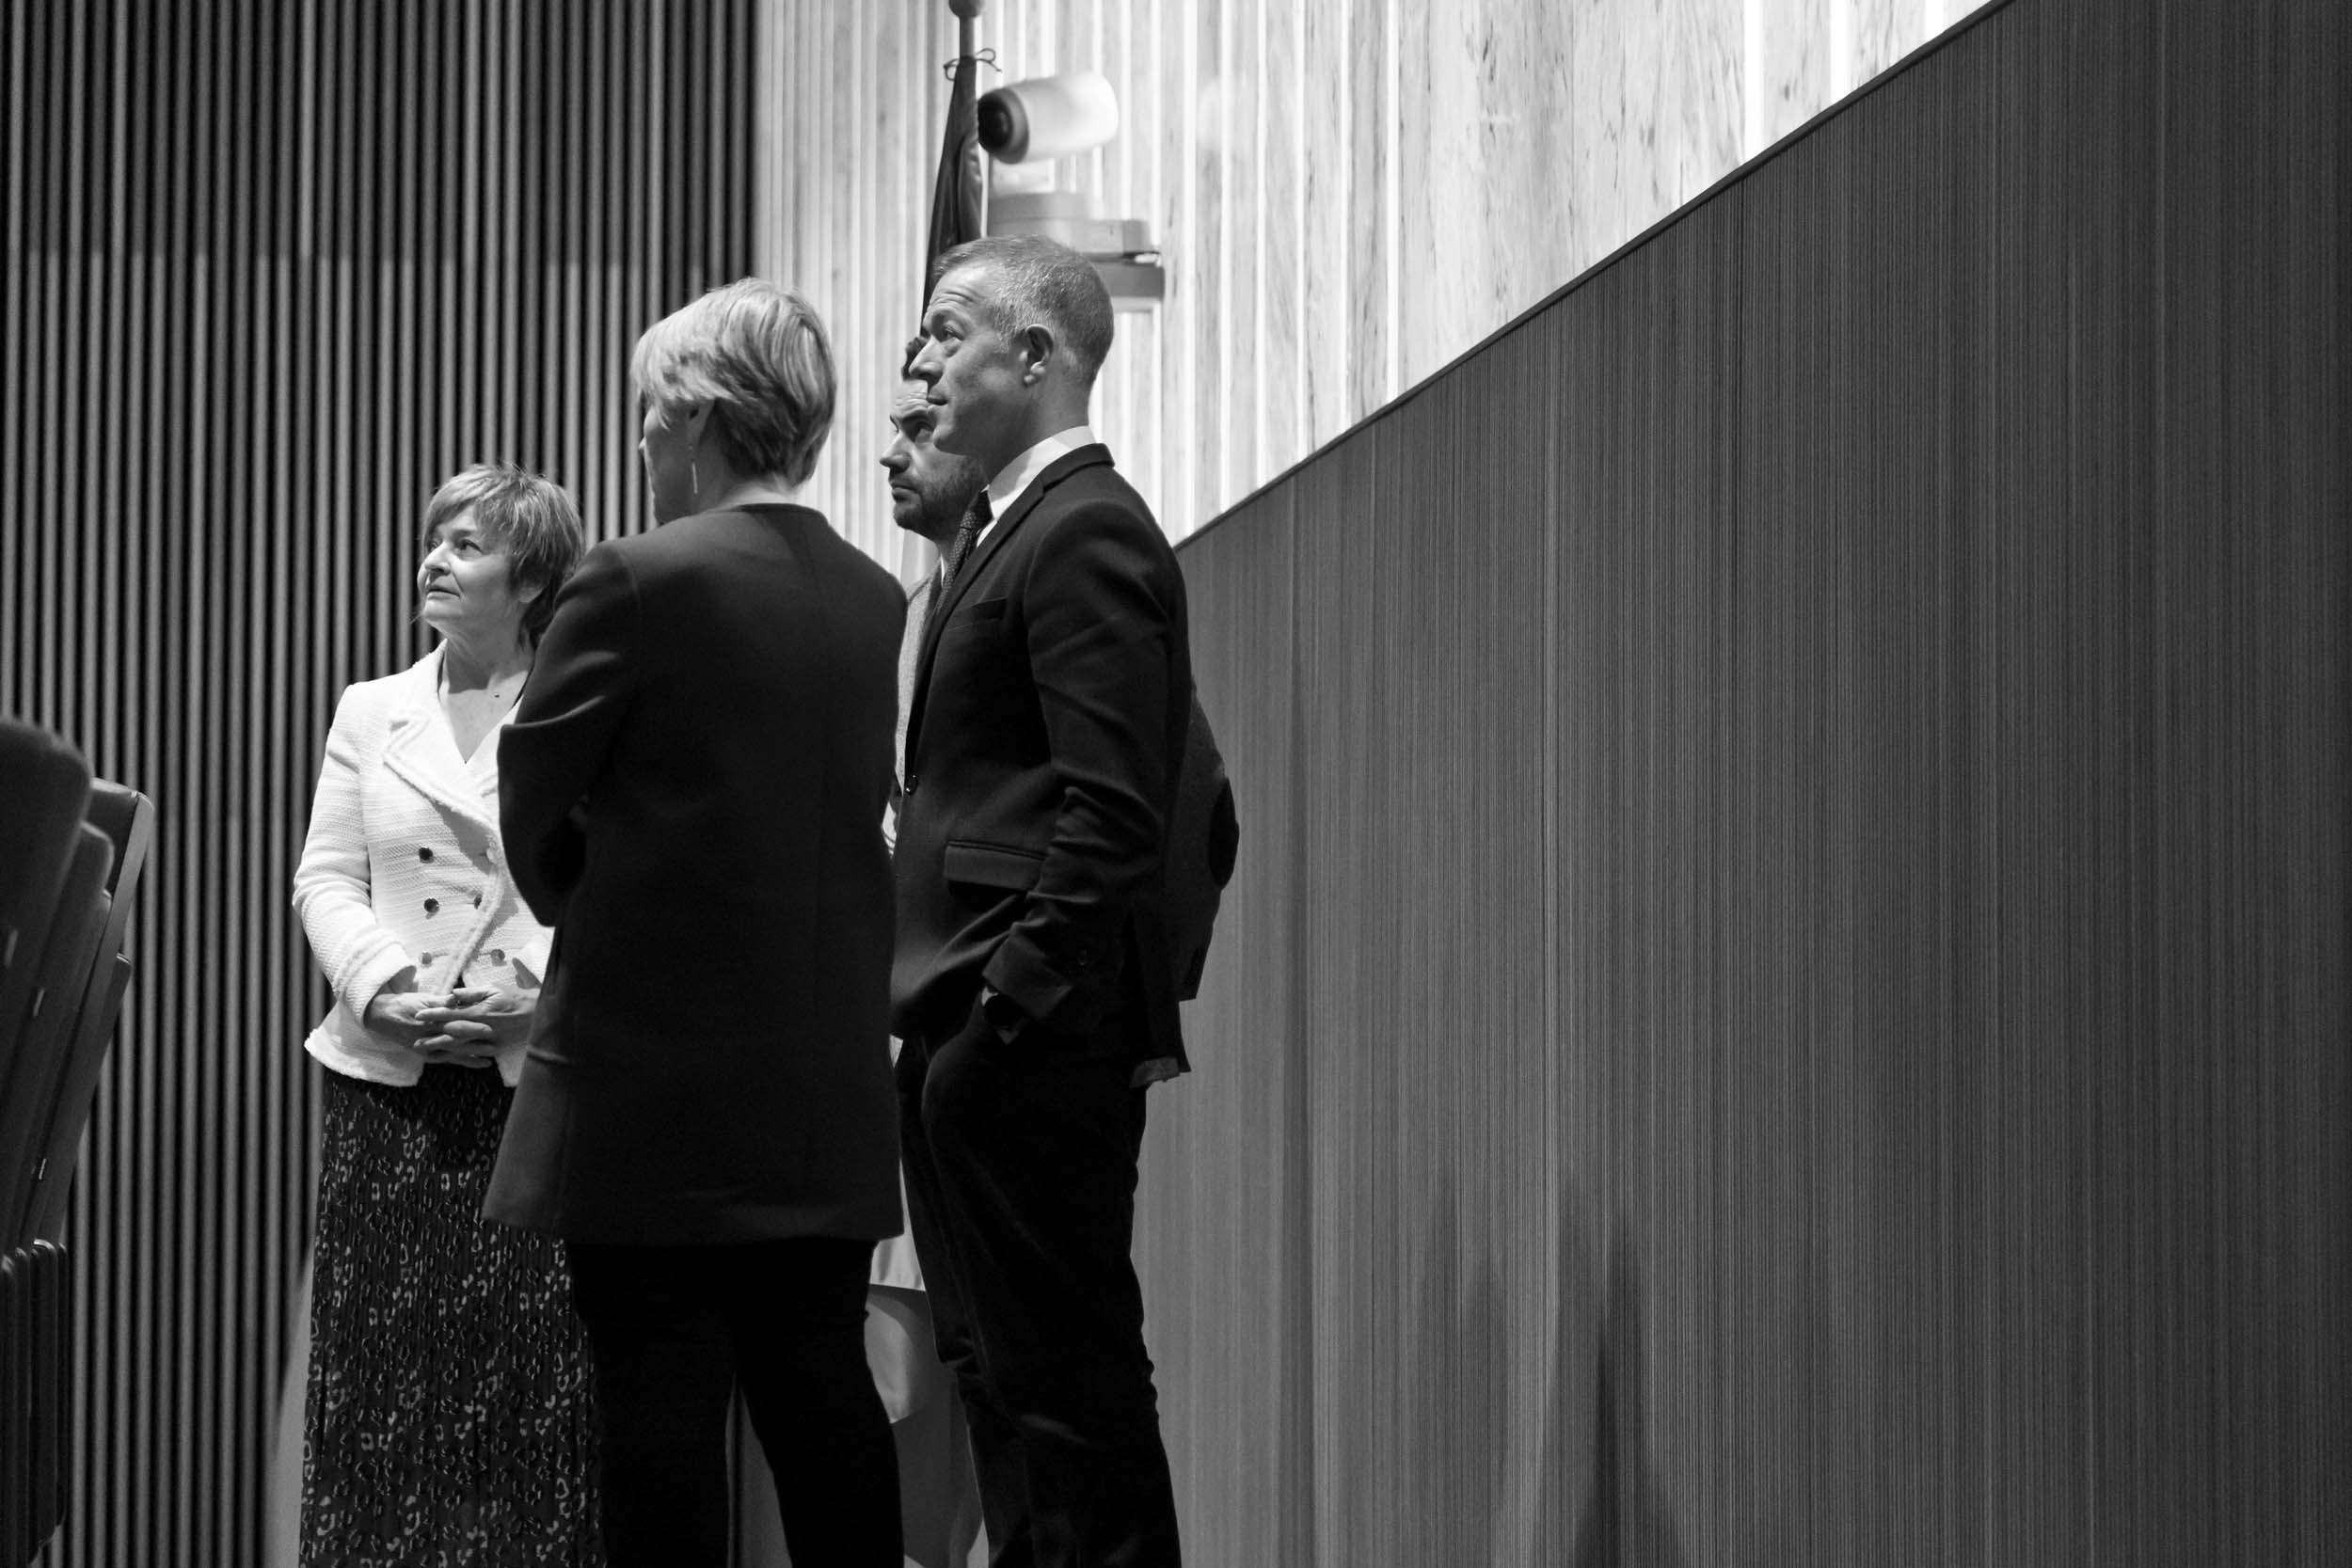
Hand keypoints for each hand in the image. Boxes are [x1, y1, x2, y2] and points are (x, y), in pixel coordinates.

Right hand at [363, 979, 491, 1069]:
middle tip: (496, 1045)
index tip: (489, 1027)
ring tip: (491, 1059)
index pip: (454, 1024)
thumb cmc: (405, 1003)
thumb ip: (441, 1001)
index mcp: (429, 1020)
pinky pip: (446, 1060)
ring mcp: (426, 1047)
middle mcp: (428, 1036)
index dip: (471, 1026)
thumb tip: (456, 998)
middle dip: (476, 1044)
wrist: (381, 1016)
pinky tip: (477, 1063)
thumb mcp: (423, 999)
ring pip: (453, 1053)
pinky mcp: (425, 1054)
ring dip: (472, 1056)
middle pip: (456, 1041)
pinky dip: (462, 1062)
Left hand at [413, 986, 538, 1063]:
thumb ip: (472, 993)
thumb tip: (452, 994)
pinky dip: (462, 1057)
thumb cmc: (514, 997)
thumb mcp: (493, 989)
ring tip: (426, 1051)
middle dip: (432, 1037)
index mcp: (480, 1011)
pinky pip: (475, 1054)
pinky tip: (450, 1058)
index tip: (418, 1015)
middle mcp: (482, 1028)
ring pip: (461, 1046)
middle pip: (452, 1034)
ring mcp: (489, 1041)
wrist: (538, 1013)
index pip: (451, 1012)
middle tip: (416, 1040)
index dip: (433, 1014)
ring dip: (442, 1049)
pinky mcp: (496, 1049)